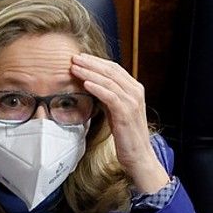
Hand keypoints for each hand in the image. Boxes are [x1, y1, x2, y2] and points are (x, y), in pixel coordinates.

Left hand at [70, 53, 169, 192]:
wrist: (138, 154)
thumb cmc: (126, 133)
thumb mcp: (116, 110)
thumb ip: (109, 96)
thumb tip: (92, 84)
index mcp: (134, 89)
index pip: (114, 68)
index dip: (96, 61)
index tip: (80, 58)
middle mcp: (136, 92)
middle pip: (111, 71)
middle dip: (91, 63)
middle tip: (74, 58)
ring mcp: (132, 102)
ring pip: (109, 81)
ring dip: (90, 73)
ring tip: (75, 68)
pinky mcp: (126, 113)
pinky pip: (110, 96)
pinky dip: (97, 88)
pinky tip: (86, 84)